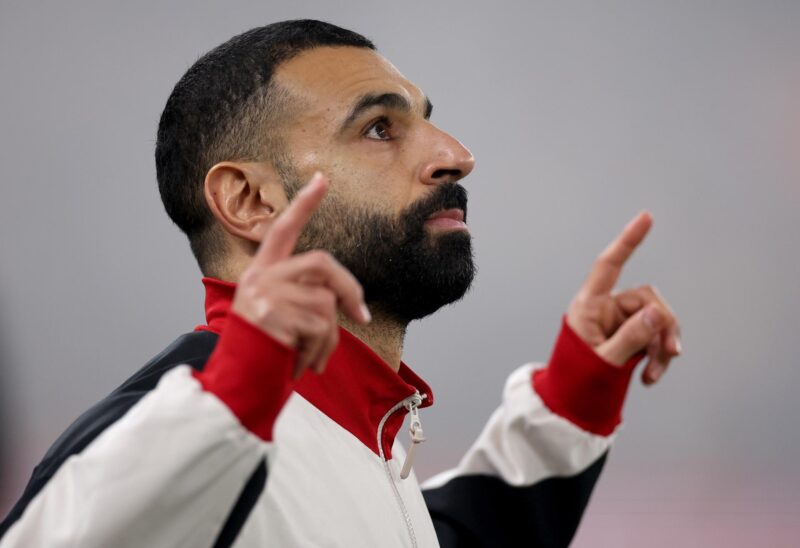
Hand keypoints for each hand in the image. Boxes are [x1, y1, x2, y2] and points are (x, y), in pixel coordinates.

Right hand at [232, 172, 370, 378]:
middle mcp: (261, 277)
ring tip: (311, 360)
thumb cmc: (263, 354)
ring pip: (326, 305)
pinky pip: (319, 329)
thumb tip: (351, 308)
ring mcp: (265, 295)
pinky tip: (301, 367)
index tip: (322, 178)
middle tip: (361, 317)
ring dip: (329, 341)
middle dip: (350, 289)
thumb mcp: (279, 318)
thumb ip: (304, 299)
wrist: (235, 386)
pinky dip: (319, 353)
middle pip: (323, 263)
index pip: (283, 230)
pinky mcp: (272, 316)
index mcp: (261, 273)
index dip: (303, 204)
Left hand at [566, 211, 680, 384]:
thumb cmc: (577, 381)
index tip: (646, 218)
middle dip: (663, 326)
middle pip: (648, 300)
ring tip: (654, 375)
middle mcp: (605, 310)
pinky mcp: (630, 338)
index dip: (627, 242)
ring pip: (657, 321)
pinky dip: (658, 356)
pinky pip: (655, 337)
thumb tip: (659, 313)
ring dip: (663, 346)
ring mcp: (619, 324)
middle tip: (670, 354)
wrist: (571, 405)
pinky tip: (650, 377)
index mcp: (588, 306)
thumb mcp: (604, 361)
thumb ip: (632, 337)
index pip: (608, 266)